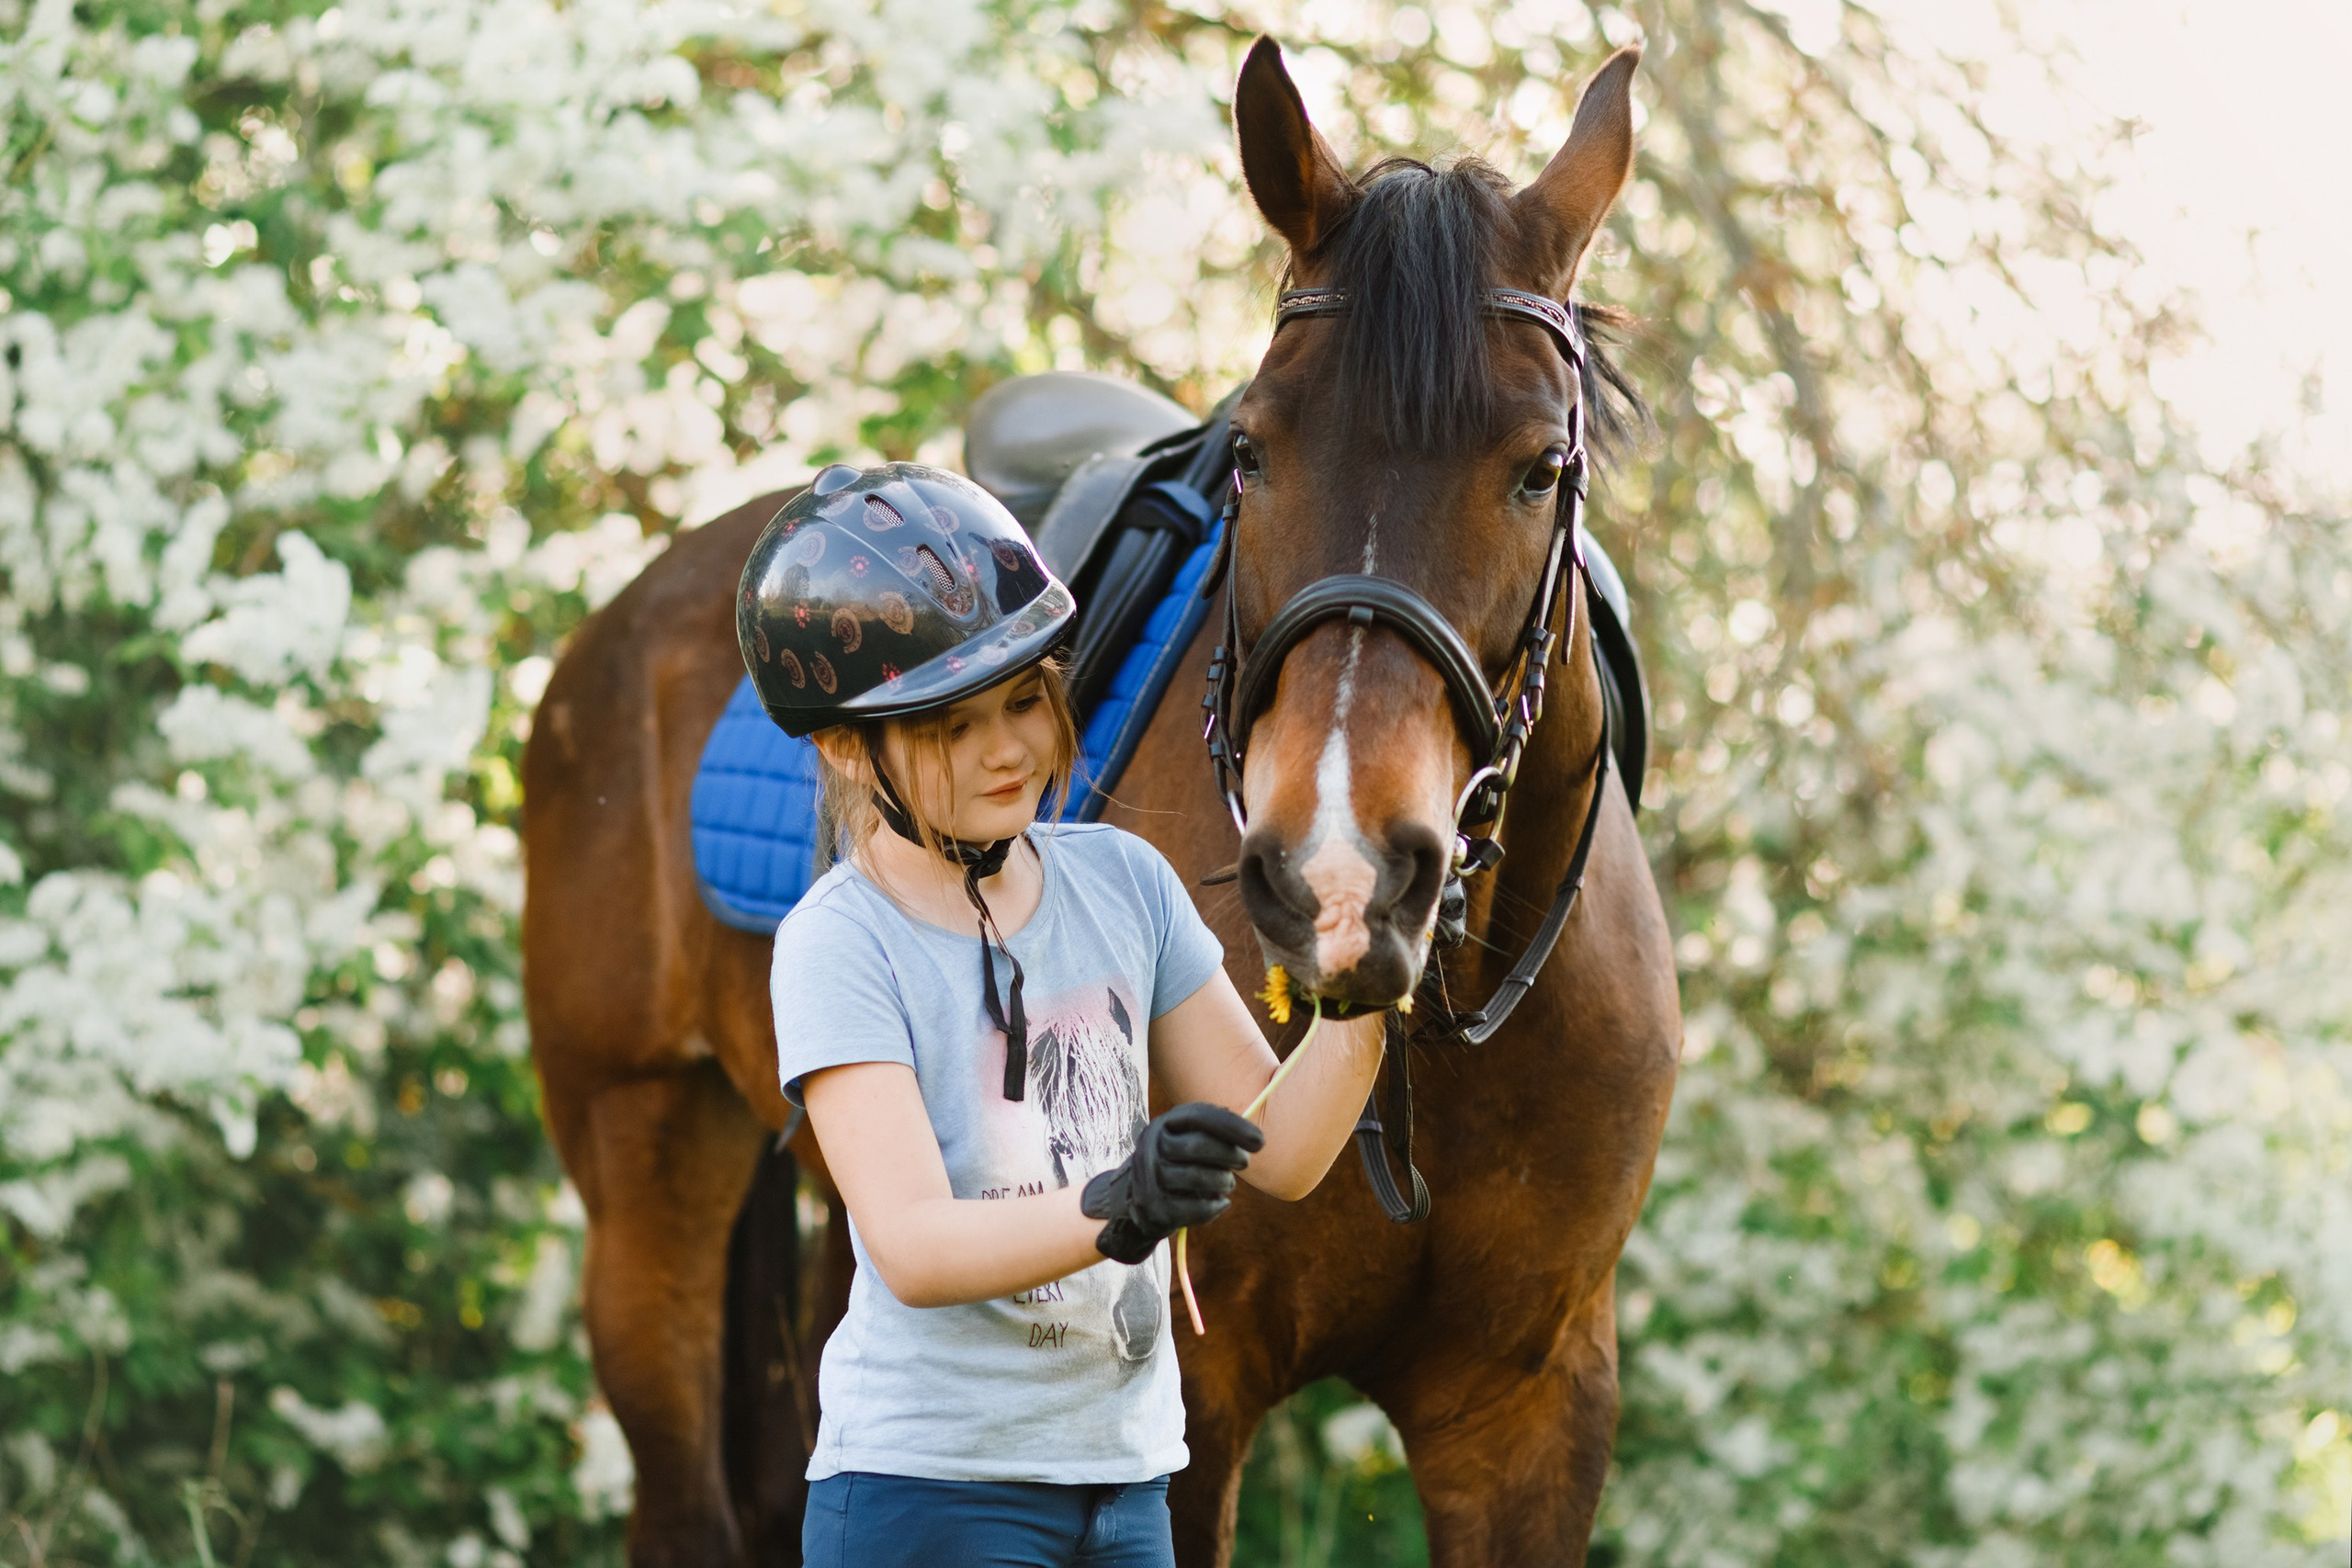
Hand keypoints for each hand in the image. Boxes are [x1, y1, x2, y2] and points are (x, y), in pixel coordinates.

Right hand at [1080, 1102, 1266, 1264]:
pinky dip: (1217, 1206)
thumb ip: (1215, 1133)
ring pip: (1198, 1178)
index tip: (1260, 1141)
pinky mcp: (1155, 1209)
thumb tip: (1253, 1138)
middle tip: (1244, 1162)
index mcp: (1163, 1125)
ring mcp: (1150, 1179)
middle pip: (1197, 1146)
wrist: (1130, 1202)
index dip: (1233, 1126)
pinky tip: (1220, 1203)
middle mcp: (1151, 1147)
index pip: (1199, 1116)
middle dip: (1229, 1154)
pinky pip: (1197, 1208)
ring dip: (1223, 1182)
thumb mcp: (1186, 1140)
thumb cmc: (1175, 1166)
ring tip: (1227, 1183)